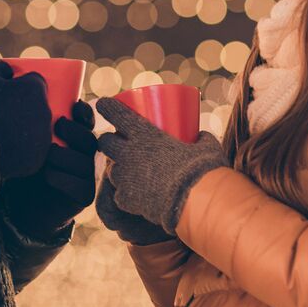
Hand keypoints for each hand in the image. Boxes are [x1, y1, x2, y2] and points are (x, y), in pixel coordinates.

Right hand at [0, 61, 51, 178]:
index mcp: (34, 89)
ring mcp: (42, 140)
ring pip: (37, 130)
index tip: (9, 91)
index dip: (21, 85)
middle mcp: (45, 114)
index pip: (36, 81)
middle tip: (1, 113)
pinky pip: (31, 152)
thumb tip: (7, 71)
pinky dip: (21, 150)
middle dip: (24, 107)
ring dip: (24, 130)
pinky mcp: (35, 162)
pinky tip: (2, 149)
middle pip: (39, 106)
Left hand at [0, 102, 97, 237]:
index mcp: (74, 139)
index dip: (84, 113)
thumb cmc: (23, 169)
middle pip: (89, 139)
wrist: (19, 207)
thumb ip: (33, 124)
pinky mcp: (84, 195)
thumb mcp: (28, 143)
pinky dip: (58, 177)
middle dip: (73, 131)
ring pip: (82, 161)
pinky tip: (46, 176)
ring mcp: (87, 176)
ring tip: (43, 158)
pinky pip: (77, 183)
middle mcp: (85, 156)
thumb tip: (25, 92)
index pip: (87, 121)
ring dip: (60, 156)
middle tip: (57, 127)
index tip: (74, 106)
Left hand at [94, 97, 227, 233]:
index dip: (107, 107)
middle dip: (108, 141)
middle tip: (118, 144)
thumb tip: (201, 136)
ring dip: (118, 169)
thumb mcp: (205, 146)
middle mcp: (129, 153)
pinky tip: (136, 197)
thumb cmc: (202, 169)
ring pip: (111, 170)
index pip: (117, 114)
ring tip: (131, 173)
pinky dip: (126, 194)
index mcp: (145, 134)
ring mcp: (125, 177)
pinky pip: (120, 194)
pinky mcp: (126, 199)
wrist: (196, 202)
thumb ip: (199, 138)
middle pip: (104, 142)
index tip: (103, 104)